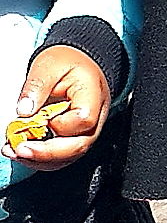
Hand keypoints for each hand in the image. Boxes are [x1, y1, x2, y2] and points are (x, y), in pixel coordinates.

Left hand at [6, 44, 111, 168]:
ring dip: (40, 159)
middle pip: (78, 146)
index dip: (59, 124)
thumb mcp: (49, 65)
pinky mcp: (74, 139)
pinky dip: (41, 159)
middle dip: (46, 153)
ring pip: (68, 156)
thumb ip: (37, 86)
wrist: (78, 64)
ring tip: (14, 152)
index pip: (83, 120)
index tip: (36, 118)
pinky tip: (23, 152)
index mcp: (94, 97)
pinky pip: (61, 156)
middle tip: (19, 149)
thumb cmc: (68, 63)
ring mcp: (86, 132)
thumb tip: (24, 111)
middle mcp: (95, 119)